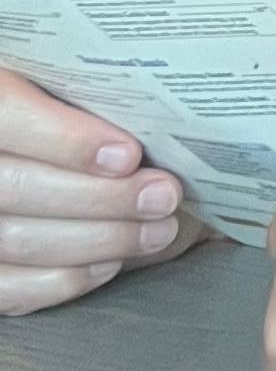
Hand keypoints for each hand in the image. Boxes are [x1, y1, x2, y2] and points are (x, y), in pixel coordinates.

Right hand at [0, 67, 186, 315]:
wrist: (32, 155)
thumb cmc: (54, 110)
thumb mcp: (56, 83)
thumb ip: (84, 96)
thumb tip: (155, 120)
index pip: (7, 116)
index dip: (65, 139)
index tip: (128, 154)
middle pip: (16, 187)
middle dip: (101, 197)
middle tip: (164, 195)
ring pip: (17, 239)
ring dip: (99, 240)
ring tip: (158, 229)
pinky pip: (10, 287)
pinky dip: (66, 279)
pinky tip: (111, 263)